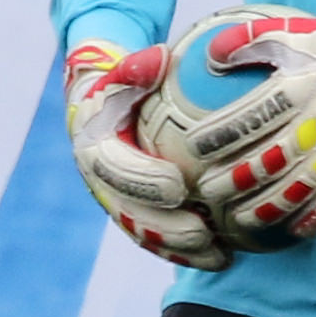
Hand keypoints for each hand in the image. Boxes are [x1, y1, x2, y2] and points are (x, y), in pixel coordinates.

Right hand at [65, 40, 228, 270]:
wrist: (104, 106)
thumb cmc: (128, 82)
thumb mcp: (130, 67)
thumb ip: (140, 65)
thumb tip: (159, 59)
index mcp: (93, 144)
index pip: (113, 167)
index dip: (142, 180)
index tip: (178, 187)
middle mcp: (97, 181)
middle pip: (127, 213)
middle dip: (164, 228)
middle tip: (203, 232)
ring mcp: (114, 202)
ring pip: (143, 234)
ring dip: (179, 250)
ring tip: (219, 255)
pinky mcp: (132, 216)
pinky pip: (157, 240)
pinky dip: (185, 253)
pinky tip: (222, 257)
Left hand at [194, 0, 315, 247]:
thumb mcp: (296, 32)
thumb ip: (251, 39)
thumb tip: (210, 56)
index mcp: (307, 84)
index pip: (255, 114)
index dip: (223, 133)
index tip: (194, 147)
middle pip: (273, 157)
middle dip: (236, 179)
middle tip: (207, 193)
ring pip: (302, 185)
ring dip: (267, 207)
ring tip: (238, 221)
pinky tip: (292, 231)